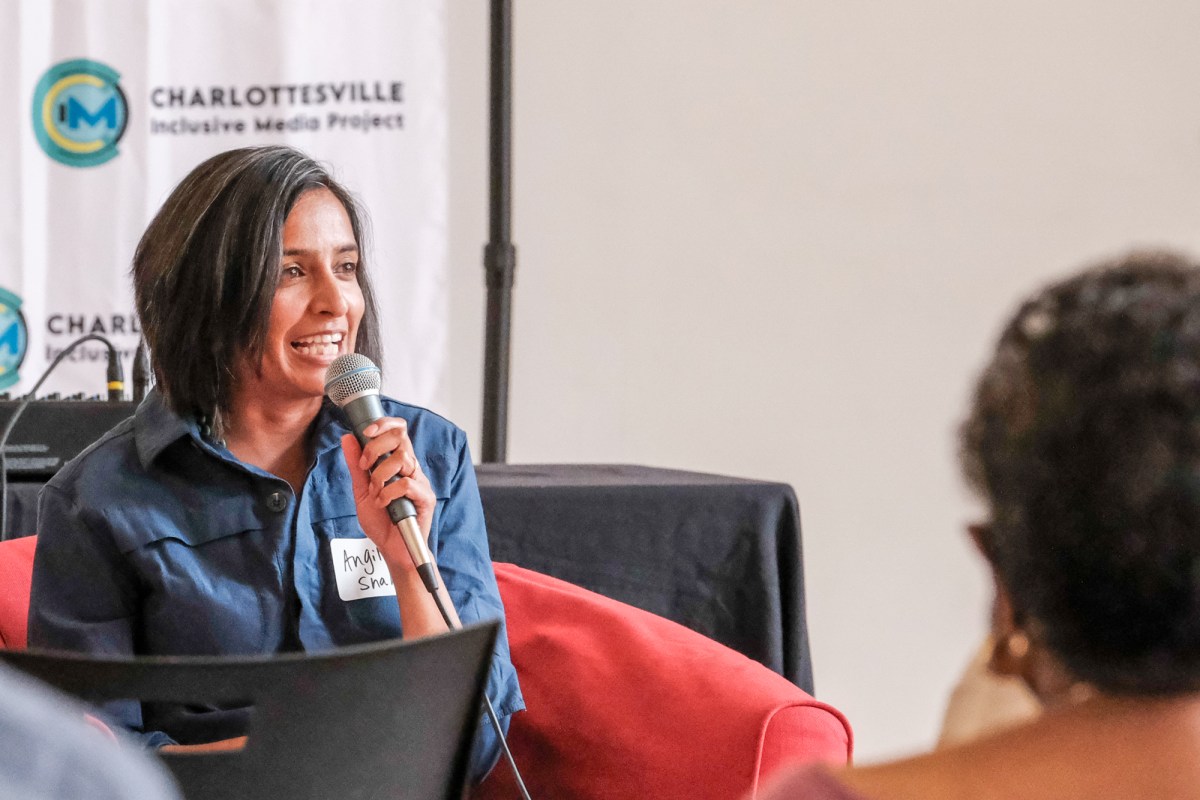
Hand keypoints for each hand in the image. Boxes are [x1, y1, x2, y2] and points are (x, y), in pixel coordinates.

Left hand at [339, 419, 436, 569]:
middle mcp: (411, 469)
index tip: (365, 433)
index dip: (384, 424)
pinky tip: (384, 504)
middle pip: (401, 437)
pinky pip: (407, 484)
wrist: (392, 549)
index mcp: (398, 463)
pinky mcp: (426, 498)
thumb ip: (356, 465)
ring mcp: (420, 482)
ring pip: (402, 459)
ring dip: (380, 475)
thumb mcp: (361, 490)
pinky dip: (389, 493)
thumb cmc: (381, 522)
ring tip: (376, 492)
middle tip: (365, 466)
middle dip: (376, 448)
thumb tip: (347, 438)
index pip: (398, 430)